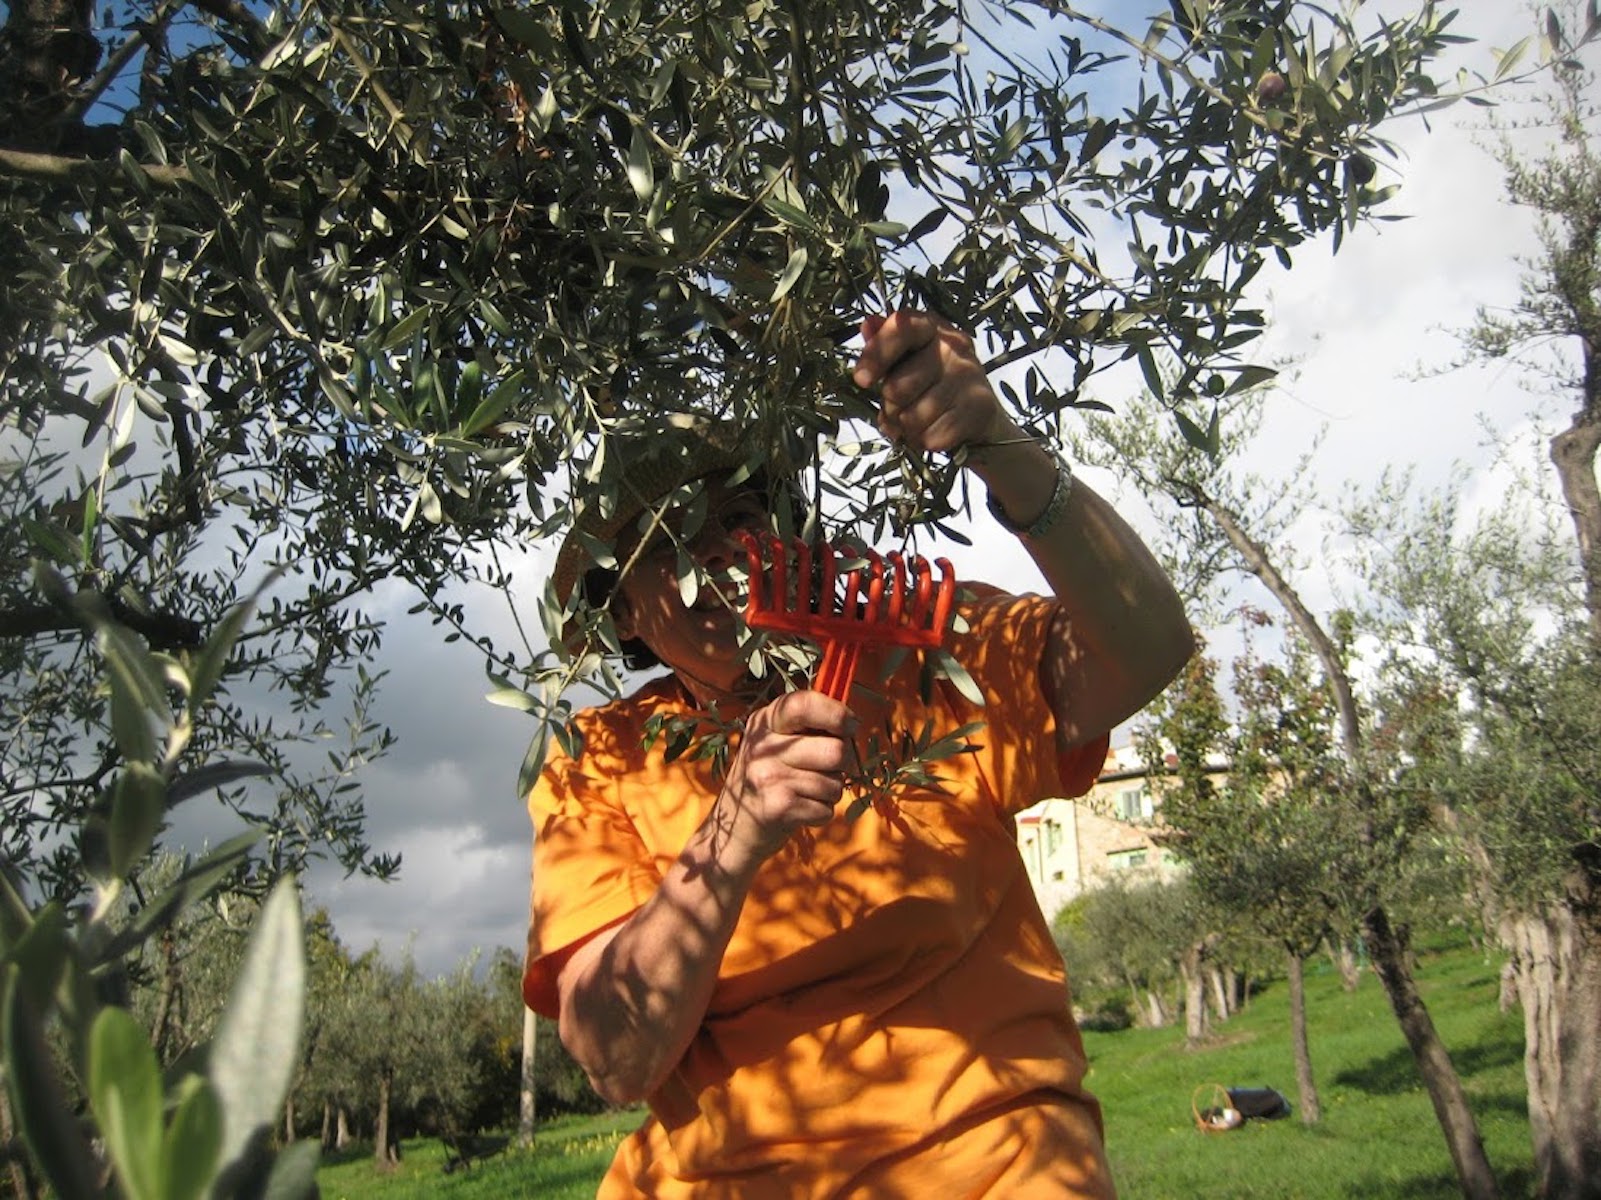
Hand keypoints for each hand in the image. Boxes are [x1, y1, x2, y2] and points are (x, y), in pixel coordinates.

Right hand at [716, 690, 855, 865]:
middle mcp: (762, 746)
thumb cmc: (768, 780)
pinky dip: (821, 814)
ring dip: (830, 793)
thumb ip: (808, 728)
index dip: (837, 713)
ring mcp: (767, 776)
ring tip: (805, 793)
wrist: (734, 830)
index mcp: (764, 722)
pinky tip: (799, 811)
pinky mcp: (777, 807)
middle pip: (835, 750)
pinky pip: (826, 809)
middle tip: (826, 770)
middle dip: (844, 765)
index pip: (805, 704)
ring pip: (834, 783)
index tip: (851, 726)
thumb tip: (852, 723)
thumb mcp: (776, 743)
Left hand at [851, 310, 1013, 452]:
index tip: (861, 379)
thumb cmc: (934, 386)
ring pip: (912, 417)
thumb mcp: (908, 362)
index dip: (876, 354)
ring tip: (918, 422)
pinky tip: (935, 432)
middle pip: (898, 387)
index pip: (902, 328)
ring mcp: (969, 376)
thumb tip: (868, 325)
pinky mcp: (979, 406)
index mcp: (932, 328)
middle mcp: (954, 347)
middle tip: (901, 409)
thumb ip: (886, 346)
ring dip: (907, 429)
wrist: (981, 418)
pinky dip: (925, 441)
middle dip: (891, 407)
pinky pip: (931, 436)